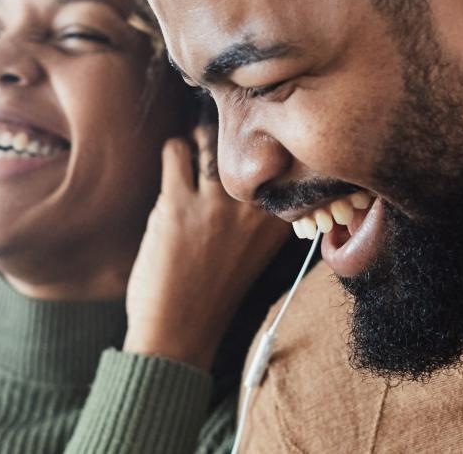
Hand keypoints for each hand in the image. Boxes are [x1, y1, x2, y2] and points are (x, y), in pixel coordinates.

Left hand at [123, 124, 289, 370]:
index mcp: (280, 223)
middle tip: (222, 130)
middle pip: (249, 140)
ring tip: (197, 148)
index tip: (259, 130)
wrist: (178, 333)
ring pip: (211, 139)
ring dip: (201, 139)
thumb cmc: (215, 292)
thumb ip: (262, 214)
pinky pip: (176, 151)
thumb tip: (259, 165)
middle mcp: (254, 211)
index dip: (271, 140)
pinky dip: (173, 152)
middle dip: (233, 130)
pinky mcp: (178, 205)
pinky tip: (174, 164)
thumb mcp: (256, 251)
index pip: (288, 160)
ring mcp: (216, 206)